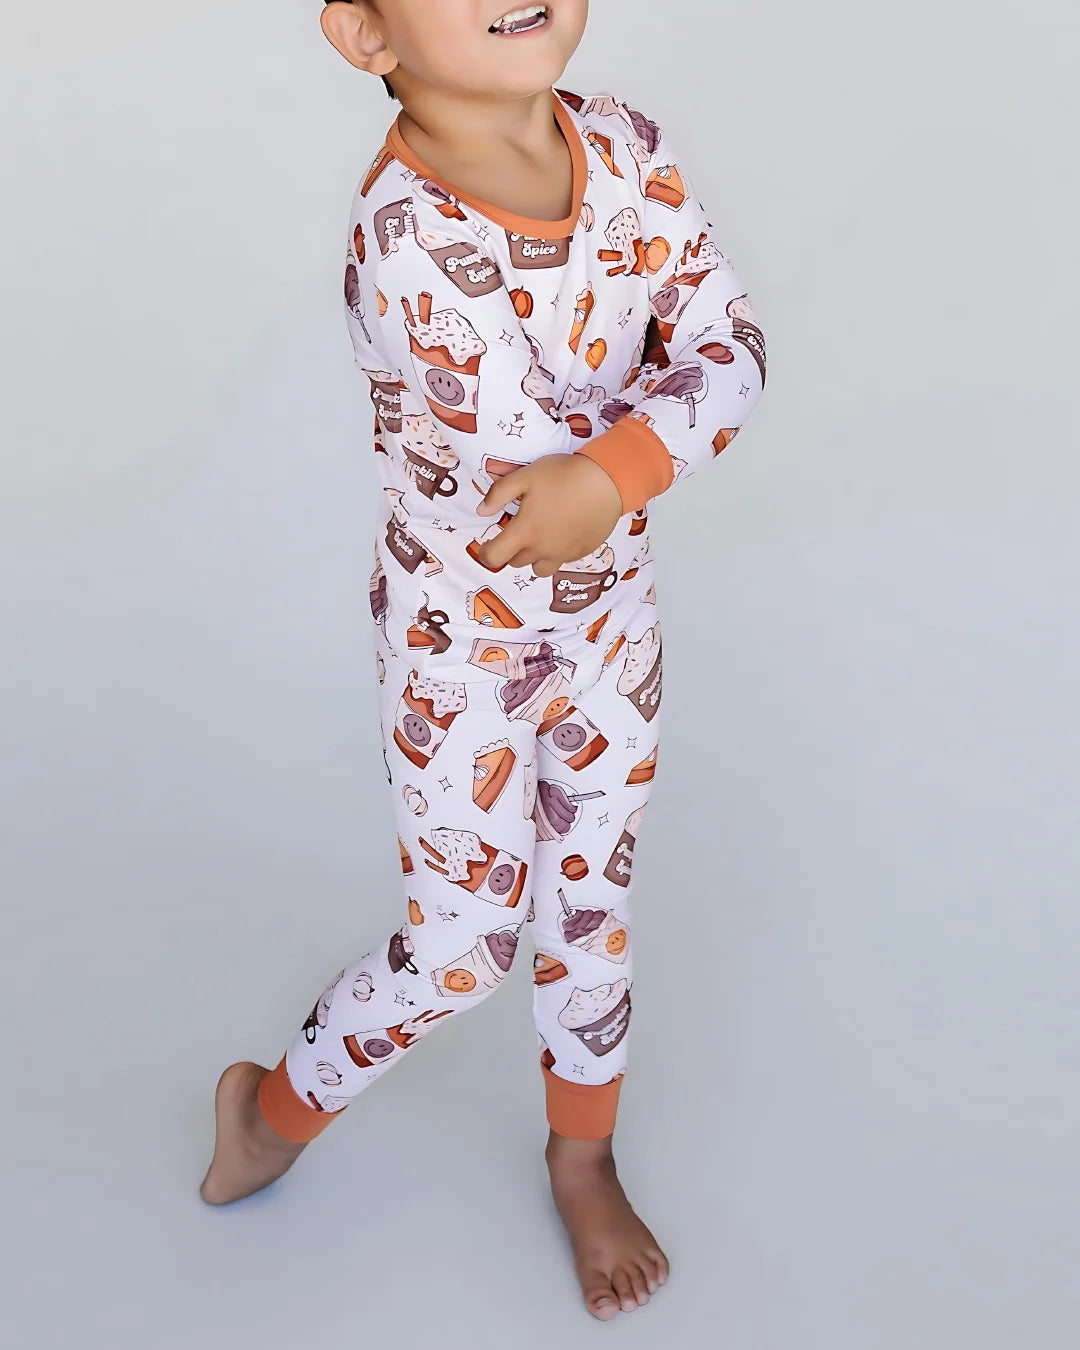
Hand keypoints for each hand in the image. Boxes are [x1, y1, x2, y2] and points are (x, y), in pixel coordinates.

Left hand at [475, 453, 622, 576]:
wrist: (607, 482)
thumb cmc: (564, 476)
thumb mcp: (525, 476)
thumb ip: (499, 494)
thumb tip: (482, 511)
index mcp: (525, 532)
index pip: (494, 557)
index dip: (485, 553)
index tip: (488, 544)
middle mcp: (542, 549)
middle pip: (516, 563)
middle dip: (511, 550)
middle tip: (517, 530)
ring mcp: (563, 554)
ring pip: (539, 569)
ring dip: (533, 557)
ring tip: (539, 538)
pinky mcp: (581, 553)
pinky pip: (562, 561)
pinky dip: (555, 553)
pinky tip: (561, 533)